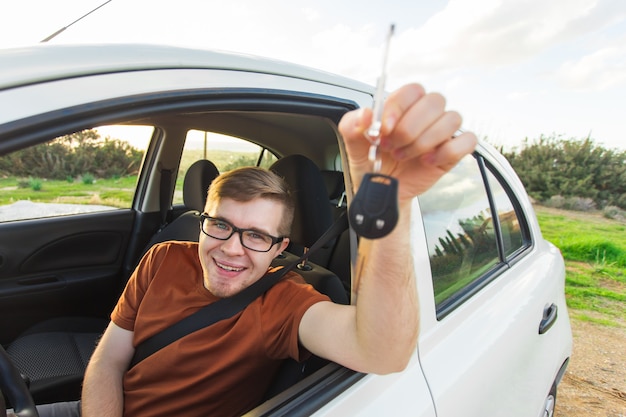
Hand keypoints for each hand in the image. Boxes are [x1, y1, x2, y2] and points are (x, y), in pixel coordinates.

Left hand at [338, 83, 476, 203]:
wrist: (380, 189)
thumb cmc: (372, 162)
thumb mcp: (354, 143)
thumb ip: (352, 124)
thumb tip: (366, 114)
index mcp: (404, 106)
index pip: (412, 90)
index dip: (399, 107)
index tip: (384, 129)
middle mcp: (426, 115)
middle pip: (434, 102)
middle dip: (410, 128)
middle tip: (392, 146)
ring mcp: (441, 132)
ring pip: (451, 119)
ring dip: (424, 141)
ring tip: (405, 155)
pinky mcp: (452, 151)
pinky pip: (467, 141)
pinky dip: (447, 151)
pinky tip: (427, 160)